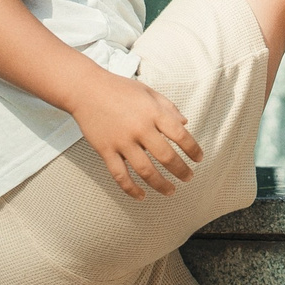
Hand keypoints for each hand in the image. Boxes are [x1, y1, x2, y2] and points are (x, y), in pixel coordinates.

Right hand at [73, 72, 203, 198]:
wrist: (85, 89)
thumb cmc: (119, 88)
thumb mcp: (148, 92)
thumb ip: (168, 107)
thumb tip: (186, 123)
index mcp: (153, 113)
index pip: (181, 136)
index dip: (193, 150)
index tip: (199, 158)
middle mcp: (140, 129)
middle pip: (166, 157)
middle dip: (181, 171)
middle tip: (189, 178)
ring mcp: (122, 141)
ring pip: (145, 171)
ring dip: (161, 185)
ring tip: (171, 191)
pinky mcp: (105, 150)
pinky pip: (120, 175)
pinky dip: (131, 189)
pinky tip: (141, 196)